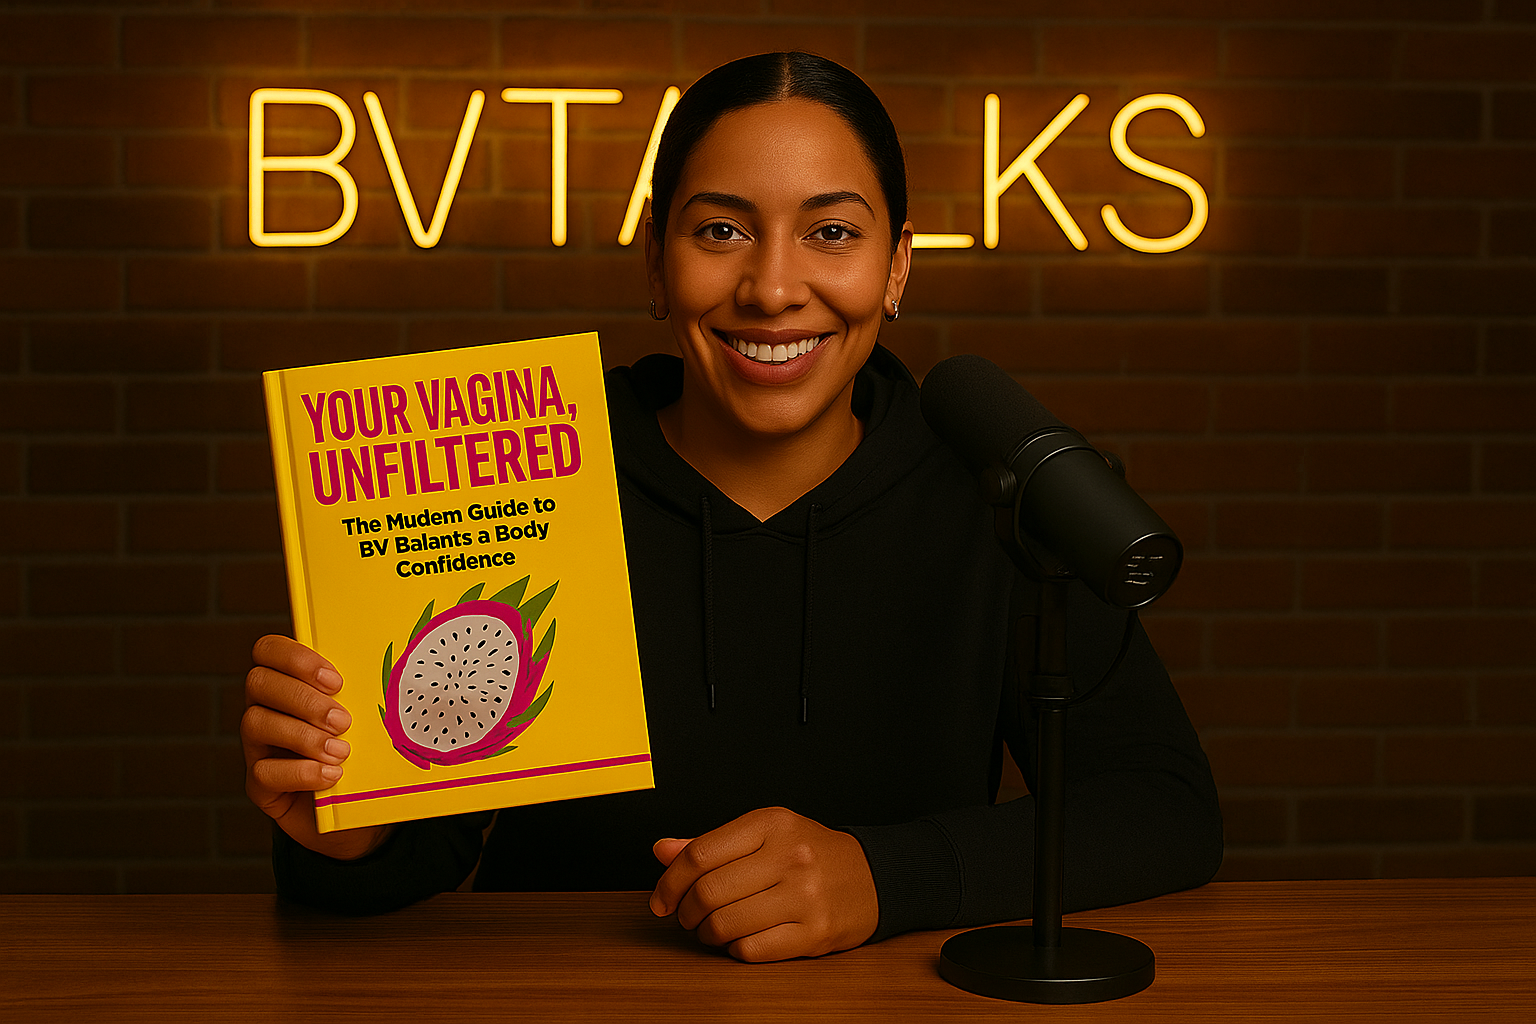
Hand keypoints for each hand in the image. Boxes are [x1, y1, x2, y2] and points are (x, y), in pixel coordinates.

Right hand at [242, 634, 392, 860]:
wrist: (359, 814)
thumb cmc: (365, 756)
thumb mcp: (369, 721)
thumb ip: (368, 695)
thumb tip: (400, 676)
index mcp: (291, 683)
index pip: (269, 650)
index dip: (295, 658)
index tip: (335, 681)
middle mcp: (267, 708)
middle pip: (259, 682)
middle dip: (303, 699)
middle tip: (342, 721)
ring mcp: (259, 747)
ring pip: (256, 723)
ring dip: (303, 735)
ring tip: (341, 751)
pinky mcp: (260, 784)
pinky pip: (263, 771)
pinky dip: (300, 771)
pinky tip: (331, 776)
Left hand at [649, 806, 878, 962]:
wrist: (873, 876)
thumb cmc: (809, 853)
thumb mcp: (764, 834)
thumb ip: (712, 844)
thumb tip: (661, 850)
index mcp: (770, 824)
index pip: (699, 854)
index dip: (669, 882)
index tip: (661, 900)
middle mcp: (789, 855)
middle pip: (708, 892)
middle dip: (686, 912)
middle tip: (687, 917)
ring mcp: (805, 895)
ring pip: (725, 924)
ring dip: (707, 934)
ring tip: (712, 929)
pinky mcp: (815, 932)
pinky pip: (752, 950)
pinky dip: (735, 949)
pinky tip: (741, 939)